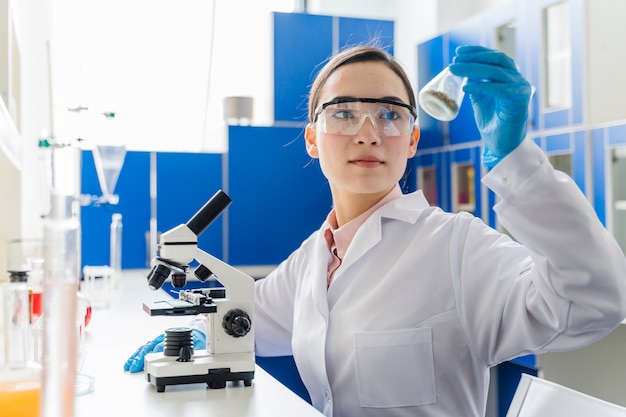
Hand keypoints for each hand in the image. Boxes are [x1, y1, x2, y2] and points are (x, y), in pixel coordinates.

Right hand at [123, 329, 205, 372]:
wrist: (194, 332)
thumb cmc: (194, 338)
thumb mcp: (196, 343)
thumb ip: (190, 348)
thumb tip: (184, 353)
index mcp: (173, 337)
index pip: (161, 344)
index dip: (155, 352)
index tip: (149, 360)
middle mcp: (163, 338)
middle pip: (149, 346)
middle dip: (141, 357)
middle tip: (135, 366)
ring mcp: (158, 340)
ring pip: (145, 348)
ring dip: (136, 357)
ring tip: (129, 366)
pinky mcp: (155, 344)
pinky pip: (144, 349)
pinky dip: (136, 355)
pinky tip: (131, 362)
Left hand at [449, 45, 531, 166]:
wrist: (502, 143)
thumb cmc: (493, 121)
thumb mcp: (480, 98)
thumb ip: (475, 84)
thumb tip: (462, 71)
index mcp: (509, 76)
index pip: (495, 57)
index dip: (477, 52)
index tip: (459, 52)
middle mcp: (517, 79)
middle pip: (497, 60)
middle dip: (474, 57)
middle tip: (455, 59)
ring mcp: (520, 88)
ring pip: (496, 72)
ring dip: (473, 69)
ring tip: (455, 70)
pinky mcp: (519, 101)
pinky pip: (499, 89)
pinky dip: (481, 86)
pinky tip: (466, 86)